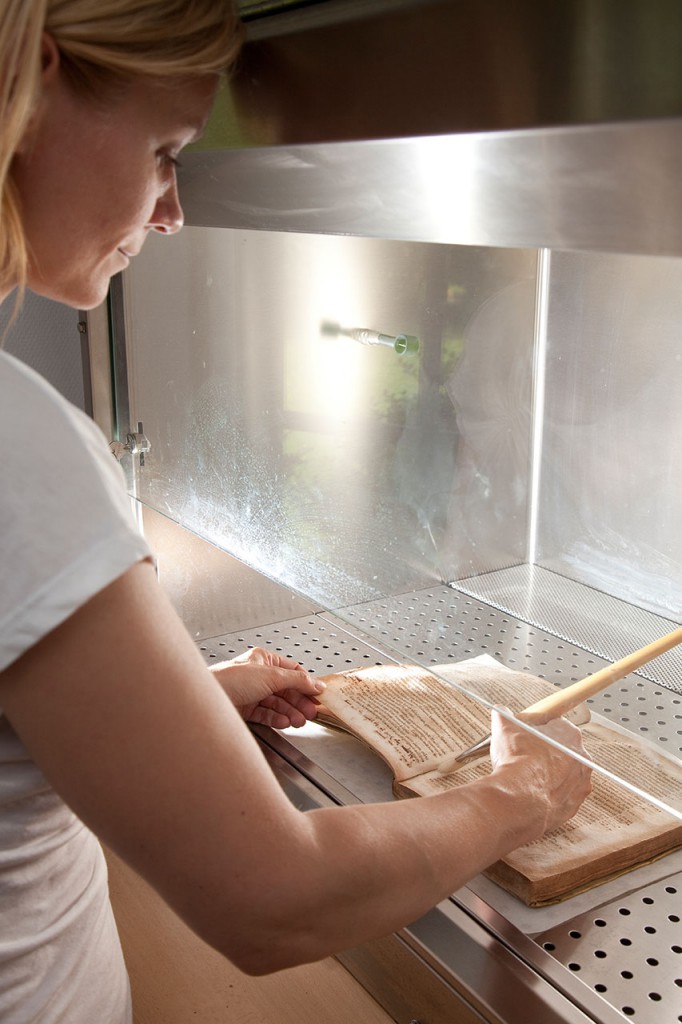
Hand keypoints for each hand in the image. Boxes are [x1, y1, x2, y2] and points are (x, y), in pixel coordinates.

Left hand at [209, 647, 325, 728]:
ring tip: (299, 720)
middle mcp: (257, 675)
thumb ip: (297, 680)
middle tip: (311, 712)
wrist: (208, 701)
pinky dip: (277, 719)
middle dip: (299, 701)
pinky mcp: (245, 709)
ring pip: (277, 703)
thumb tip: (316, 683)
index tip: (318, 694)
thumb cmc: (230, 680)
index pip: (292, 670)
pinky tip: (284, 722)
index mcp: (263, 660)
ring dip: (290, 712)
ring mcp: (251, 692)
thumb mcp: (271, 676)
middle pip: (286, 689)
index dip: (306, 683)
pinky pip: (266, 714)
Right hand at [490, 707, 591, 834]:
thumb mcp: (504, 727)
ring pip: (565, 775)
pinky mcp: (574, 804)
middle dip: (547, 753)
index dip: (539, 730)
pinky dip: (551, 795)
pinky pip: (563, 796)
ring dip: (551, 775)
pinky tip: (534, 793)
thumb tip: (500, 711)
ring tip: (528, 777)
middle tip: (526, 757)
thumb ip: (504, 715)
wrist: (517, 797)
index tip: (528, 736)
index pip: (556, 726)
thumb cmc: (517, 761)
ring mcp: (580, 783)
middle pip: (563, 751)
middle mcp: (582, 758)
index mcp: (569, 735)